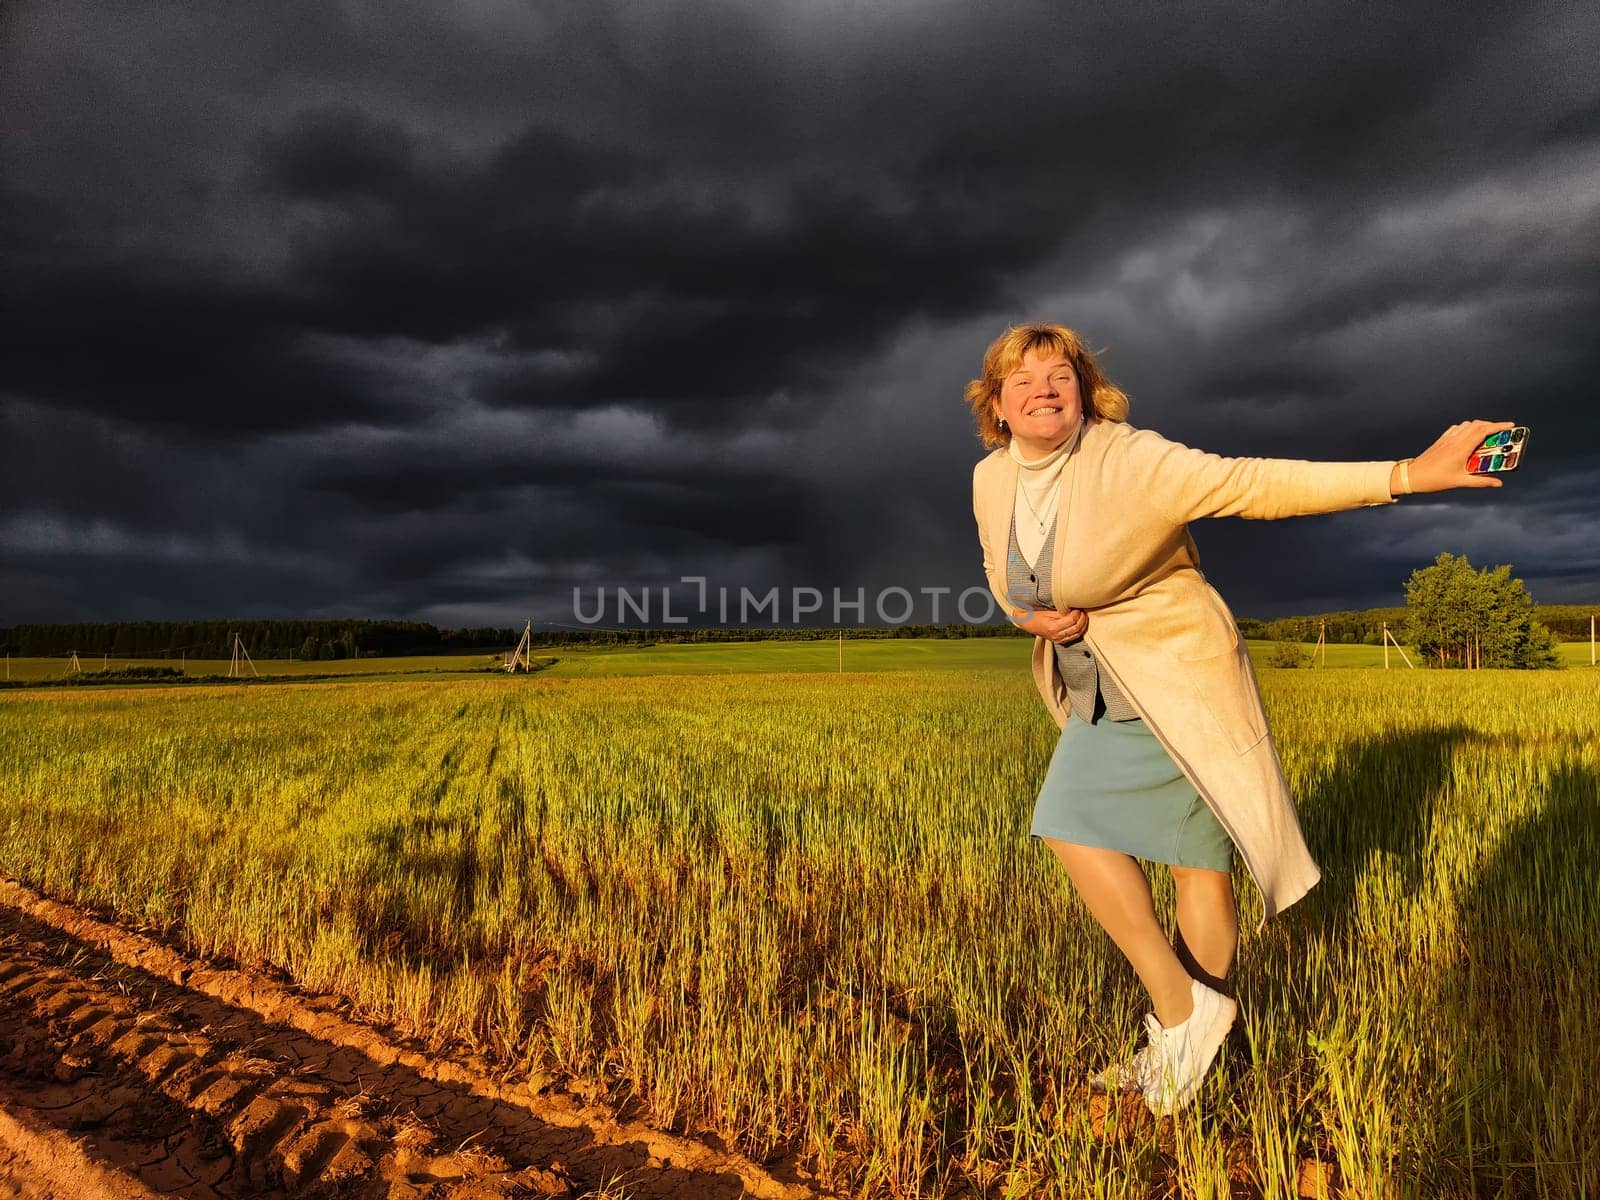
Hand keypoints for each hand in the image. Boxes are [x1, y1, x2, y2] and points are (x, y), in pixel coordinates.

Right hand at [1011, 604, 1088, 643]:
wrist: (1028, 623)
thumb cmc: (1036, 615)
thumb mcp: (1049, 611)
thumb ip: (1062, 612)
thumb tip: (1074, 609)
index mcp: (1053, 627)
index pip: (1072, 620)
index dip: (1077, 613)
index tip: (1078, 607)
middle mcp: (1056, 635)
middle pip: (1076, 628)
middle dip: (1082, 618)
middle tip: (1083, 611)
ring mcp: (1058, 640)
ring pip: (1077, 634)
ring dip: (1083, 625)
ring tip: (1083, 616)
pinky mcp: (1059, 642)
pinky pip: (1073, 637)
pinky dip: (1079, 630)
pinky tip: (1080, 624)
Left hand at [1397, 420, 1516, 493]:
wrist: (1411, 475)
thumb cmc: (1434, 479)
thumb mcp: (1460, 482)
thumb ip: (1481, 481)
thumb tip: (1498, 483)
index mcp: (1461, 448)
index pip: (1483, 431)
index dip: (1498, 426)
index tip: (1511, 426)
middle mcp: (1455, 440)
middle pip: (1477, 425)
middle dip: (1492, 425)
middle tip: (1503, 432)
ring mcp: (1447, 438)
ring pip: (1467, 425)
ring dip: (1480, 426)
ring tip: (1489, 434)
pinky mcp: (1441, 440)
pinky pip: (1457, 428)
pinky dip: (1467, 428)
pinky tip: (1470, 436)